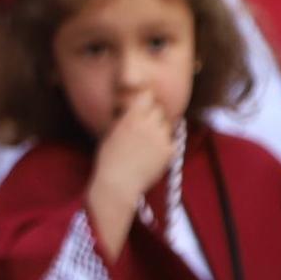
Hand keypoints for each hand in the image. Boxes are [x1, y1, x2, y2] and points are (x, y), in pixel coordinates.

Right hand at [87, 93, 176, 257]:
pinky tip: (153, 152)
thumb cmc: (108, 158)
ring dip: (160, 128)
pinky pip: (171, 140)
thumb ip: (126, 118)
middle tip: (144, 125)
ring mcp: (161, 138)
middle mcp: (149, 125)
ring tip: (148, 140)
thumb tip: (134, 108)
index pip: (147, 96)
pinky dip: (165, 143)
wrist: (118, 183)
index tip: (141, 105)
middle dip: (153, 114)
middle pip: (159, 110)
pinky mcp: (170, 151)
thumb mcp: (112, 131)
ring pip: (167, 124)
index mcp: (132, 118)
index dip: (145, 100)